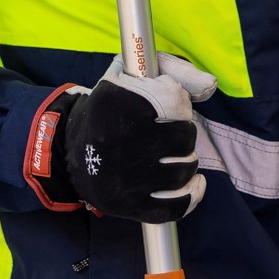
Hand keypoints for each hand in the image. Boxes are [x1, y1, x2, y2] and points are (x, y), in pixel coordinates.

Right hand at [25, 53, 216, 221]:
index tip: (172, 107)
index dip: (180, 104)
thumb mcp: (131, 77)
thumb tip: (211, 85)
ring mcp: (124, 179)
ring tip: (177, 156)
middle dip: (184, 134)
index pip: (174, 101)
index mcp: (117, 105)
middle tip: (173, 135)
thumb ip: (175, 72)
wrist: (67, 149)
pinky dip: (191, 194)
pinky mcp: (128, 205)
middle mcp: (119, 143)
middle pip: (182, 137)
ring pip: (182, 170)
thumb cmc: (110, 110)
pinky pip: (174, 206)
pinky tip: (194, 182)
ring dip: (187, 161)